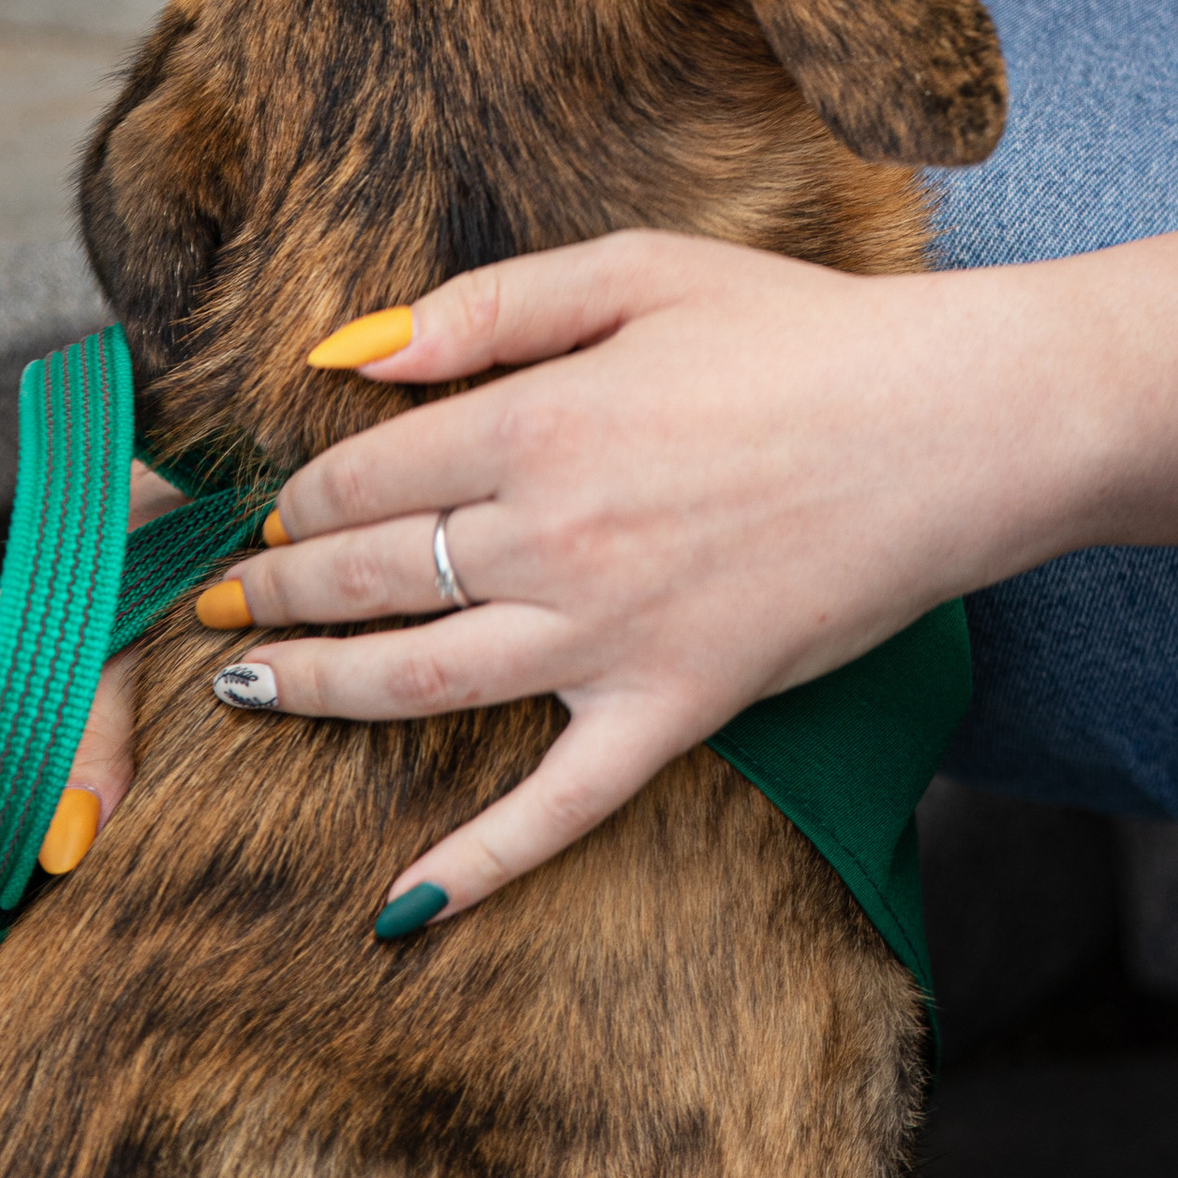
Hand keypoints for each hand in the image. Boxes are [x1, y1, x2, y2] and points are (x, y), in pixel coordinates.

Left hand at [197, 234, 1078, 938]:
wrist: (954, 425)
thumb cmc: (803, 335)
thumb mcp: (642, 272)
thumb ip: (490, 305)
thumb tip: (354, 351)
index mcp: (537, 419)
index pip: (363, 473)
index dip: (300, 492)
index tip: (275, 508)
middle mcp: (553, 536)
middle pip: (366, 578)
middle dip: (273, 593)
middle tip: (223, 605)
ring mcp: (610, 635)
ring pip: (419, 684)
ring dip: (316, 692)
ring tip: (249, 691)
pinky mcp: (675, 709)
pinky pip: (557, 808)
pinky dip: (474, 865)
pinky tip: (397, 905)